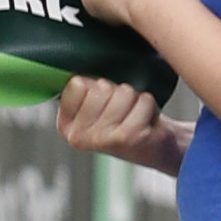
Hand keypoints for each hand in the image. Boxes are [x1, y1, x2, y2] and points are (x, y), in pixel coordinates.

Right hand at [56, 75, 190, 171]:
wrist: (155, 148)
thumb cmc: (125, 121)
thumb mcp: (96, 105)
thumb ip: (82, 89)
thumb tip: (77, 72)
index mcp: (66, 125)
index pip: (76, 83)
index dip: (96, 86)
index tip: (103, 103)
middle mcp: (77, 136)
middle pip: (101, 87)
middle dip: (118, 93)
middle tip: (123, 112)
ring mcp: (100, 139)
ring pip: (123, 92)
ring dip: (135, 99)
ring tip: (135, 116)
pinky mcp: (127, 138)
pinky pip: (143, 100)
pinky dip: (150, 105)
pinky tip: (146, 121)